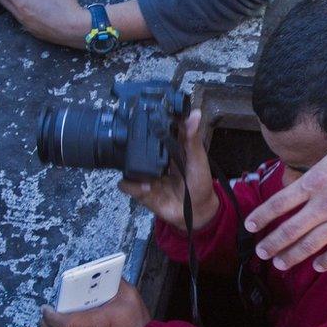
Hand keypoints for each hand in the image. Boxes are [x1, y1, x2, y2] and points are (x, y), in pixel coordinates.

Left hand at [0, 0, 90, 48]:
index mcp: (23, 2)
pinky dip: (18, 11)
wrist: (78, 30)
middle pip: (5, 1)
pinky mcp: (36, 33)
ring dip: (7, 2)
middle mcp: (22, 15)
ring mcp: (28, 26)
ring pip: (13, 11)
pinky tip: (23, 9)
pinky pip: (22, 19)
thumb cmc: (66, 7)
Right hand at [118, 109, 218, 230]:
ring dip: (133, 168)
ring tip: (147, 176)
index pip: (154, 130)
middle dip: (132, 144)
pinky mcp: (141, 189)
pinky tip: (146, 188)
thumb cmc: (200, 183)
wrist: (196, 212)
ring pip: (127, 164)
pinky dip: (132, 185)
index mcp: (168, 147)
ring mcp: (146, 173)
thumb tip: (195, 114)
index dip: (148, 122)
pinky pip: (126, 184)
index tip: (145, 114)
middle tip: (139, 146)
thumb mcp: (199, 159)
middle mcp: (154, 158)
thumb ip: (193, 138)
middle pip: (135, 145)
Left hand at [245, 129, 326, 271]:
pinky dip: (326, 261)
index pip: (278, 203)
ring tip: (280, 264)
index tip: (249, 226)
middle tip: (260, 253)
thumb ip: (314, 179)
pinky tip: (317, 266)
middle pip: (290, 229)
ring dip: (292, 256)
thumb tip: (299, 193)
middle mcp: (325, 203)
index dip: (261, 217)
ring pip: (311, 244)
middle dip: (271, 244)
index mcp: (314, 182)